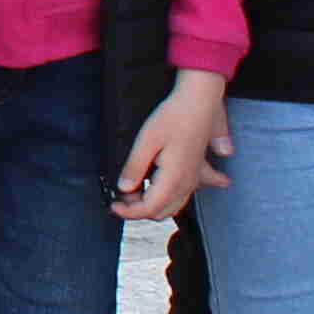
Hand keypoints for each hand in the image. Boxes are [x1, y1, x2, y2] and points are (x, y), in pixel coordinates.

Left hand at [109, 73, 230, 220]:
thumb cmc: (174, 117)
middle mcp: (187, 184)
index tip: (113, 204)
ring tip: (134, 189)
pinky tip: (154, 186)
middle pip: (160, 212)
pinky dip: (165, 196)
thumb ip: (134, 167)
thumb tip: (124, 188)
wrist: (199, 101)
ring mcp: (193, 178)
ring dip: (152, 204)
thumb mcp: (146, 140)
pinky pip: (181, 195)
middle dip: (138, 209)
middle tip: (121, 196)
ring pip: (172, 206)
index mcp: (174, 179)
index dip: (128, 212)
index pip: (149, 209)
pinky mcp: (195, 171)